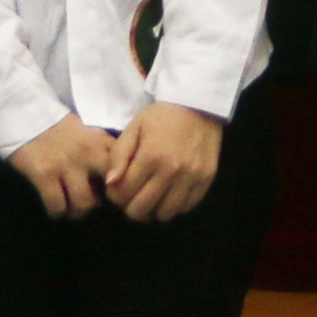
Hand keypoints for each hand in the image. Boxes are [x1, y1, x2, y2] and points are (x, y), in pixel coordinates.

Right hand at [5, 121, 118, 220]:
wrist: (30, 117)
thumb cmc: (64, 131)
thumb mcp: (92, 135)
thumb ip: (107, 153)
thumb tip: (121, 178)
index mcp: (103, 142)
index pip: (127, 167)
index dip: (126, 185)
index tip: (119, 194)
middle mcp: (89, 153)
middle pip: (111, 189)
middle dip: (106, 202)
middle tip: (97, 204)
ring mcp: (66, 165)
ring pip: (84, 203)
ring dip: (79, 211)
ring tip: (74, 208)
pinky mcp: (44, 175)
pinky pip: (57, 206)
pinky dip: (58, 212)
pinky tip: (57, 208)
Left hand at [107, 102, 223, 224]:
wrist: (199, 103)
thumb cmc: (162, 116)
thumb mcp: (134, 128)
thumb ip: (118, 156)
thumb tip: (110, 183)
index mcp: (150, 156)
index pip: (123, 194)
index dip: (115, 196)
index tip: (118, 188)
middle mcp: (172, 170)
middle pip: (141, 209)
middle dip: (131, 207)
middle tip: (134, 195)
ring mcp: (191, 176)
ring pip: (165, 214)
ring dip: (155, 209)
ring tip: (153, 197)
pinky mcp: (206, 177)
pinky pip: (187, 206)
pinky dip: (176, 205)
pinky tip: (171, 193)